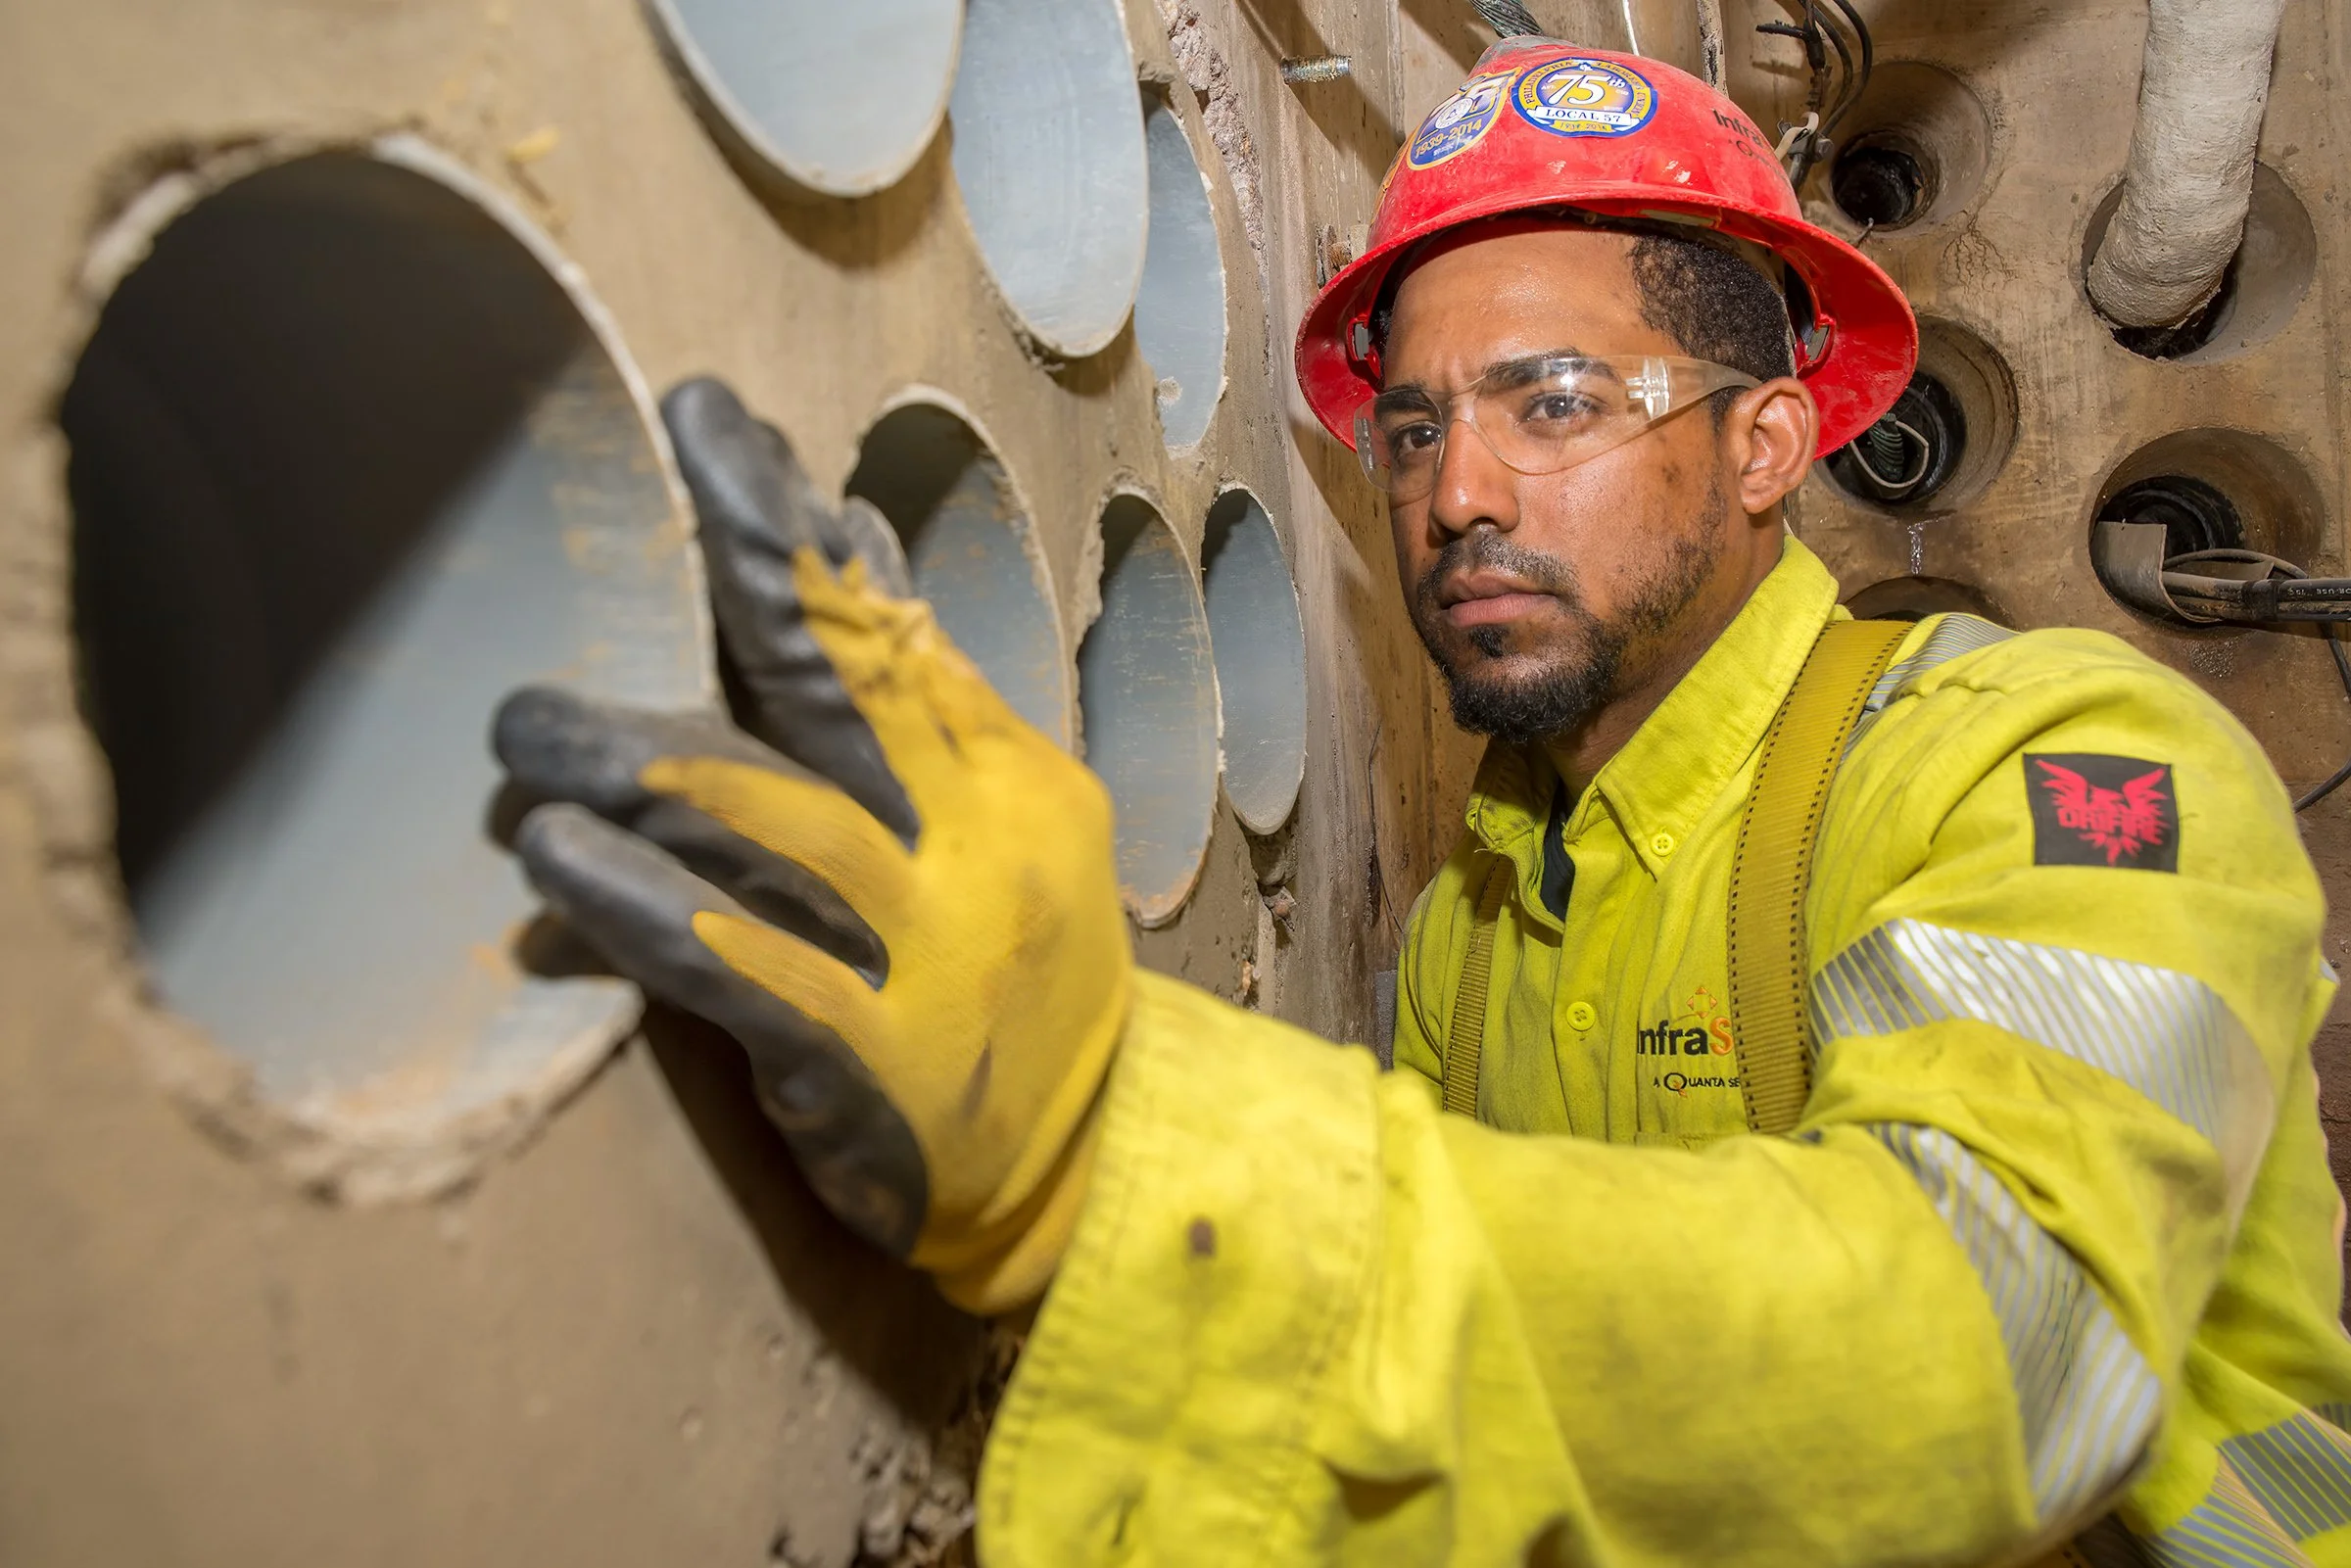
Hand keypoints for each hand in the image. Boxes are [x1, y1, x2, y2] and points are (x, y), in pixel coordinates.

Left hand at [495, 379, 1131, 1311]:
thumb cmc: (1011, 973)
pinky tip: (559, 867)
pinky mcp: (872, 1067)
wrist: (1083, 1171)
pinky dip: (646, 913)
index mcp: (1008, 779)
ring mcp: (932, 955)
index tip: (711, 424)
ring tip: (521, 727)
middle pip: (851, 690)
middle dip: (744, 572)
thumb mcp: (1002, 827)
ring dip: (641, 762)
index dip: (798, 525)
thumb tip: (849, 535)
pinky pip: (744, 973)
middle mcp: (979, 848)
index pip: (898, 627)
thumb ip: (919, 701)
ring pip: (778, 827)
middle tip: (628, 493)